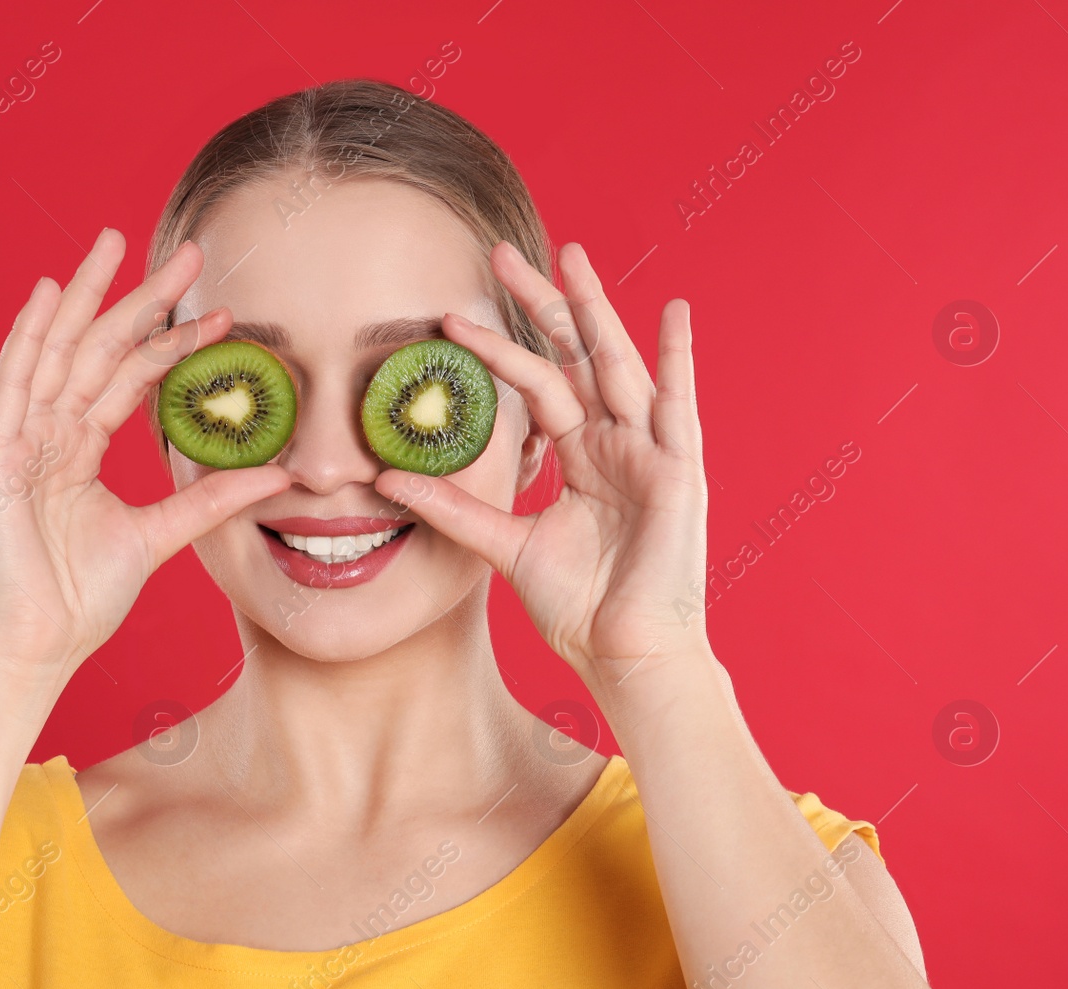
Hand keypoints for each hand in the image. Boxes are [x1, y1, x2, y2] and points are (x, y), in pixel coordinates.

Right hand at [0, 229, 290, 680]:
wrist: (32, 648)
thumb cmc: (78, 599)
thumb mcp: (159, 536)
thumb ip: (210, 500)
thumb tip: (277, 475)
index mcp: (76, 449)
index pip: (130, 379)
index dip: (173, 344)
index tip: (222, 316)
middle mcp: (45, 433)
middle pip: (98, 350)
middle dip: (140, 300)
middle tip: (187, 255)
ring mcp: (15, 440)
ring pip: (56, 351)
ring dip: (84, 296)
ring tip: (112, 243)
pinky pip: (10, 385)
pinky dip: (27, 338)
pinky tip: (48, 294)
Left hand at [376, 241, 709, 690]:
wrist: (624, 654)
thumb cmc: (580, 606)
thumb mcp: (505, 545)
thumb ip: (455, 508)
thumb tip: (388, 478)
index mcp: (580, 456)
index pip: (535, 384)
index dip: (496, 348)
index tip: (449, 316)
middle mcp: (615, 442)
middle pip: (574, 356)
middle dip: (541, 304)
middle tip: (501, 254)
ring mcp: (649, 452)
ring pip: (617, 365)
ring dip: (594, 310)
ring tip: (571, 256)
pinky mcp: (679, 472)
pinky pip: (679, 406)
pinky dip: (678, 359)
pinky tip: (673, 312)